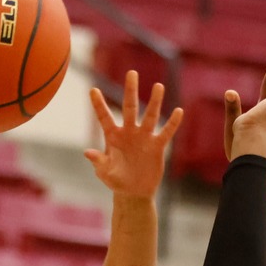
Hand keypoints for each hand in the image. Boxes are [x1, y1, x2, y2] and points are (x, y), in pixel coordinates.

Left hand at [83, 71, 182, 198]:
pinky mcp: (157, 146)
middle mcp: (129, 132)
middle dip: (130, 91)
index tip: (92, 90)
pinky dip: (172, 123)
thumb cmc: (116, 181)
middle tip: (131, 73)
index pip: (105, 117)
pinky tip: (178, 111)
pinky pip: (166, 132)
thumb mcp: (105, 173)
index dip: (98, 105)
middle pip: (130, 108)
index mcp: (113, 136)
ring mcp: (144, 137)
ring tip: (158, 86)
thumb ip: (98, 162)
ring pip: (150, 116)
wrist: (134, 192)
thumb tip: (88, 153)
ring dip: (154, 102)